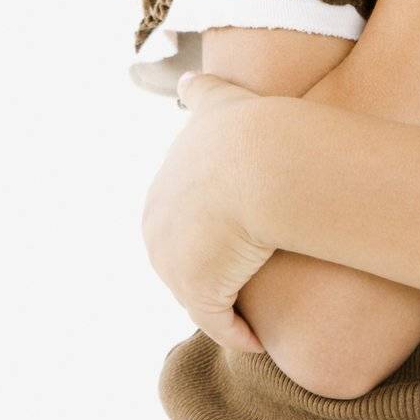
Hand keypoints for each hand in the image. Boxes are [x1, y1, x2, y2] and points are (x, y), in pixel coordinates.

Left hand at [141, 71, 274, 355]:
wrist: (262, 161)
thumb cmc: (249, 129)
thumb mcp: (217, 100)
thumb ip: (200, 92)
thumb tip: (186, 80)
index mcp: (159, 197)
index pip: (180, 226)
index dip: (211, 232)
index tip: (240, 235)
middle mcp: (157, 233)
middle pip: (186, 264)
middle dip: (213, 273)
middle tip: (253, 276)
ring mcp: (175, 265)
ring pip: (203, 293)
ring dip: (226, 305)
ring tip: (257, 312)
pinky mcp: (200, 291)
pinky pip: (221, 321)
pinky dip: (239, 332)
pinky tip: (259, 339)